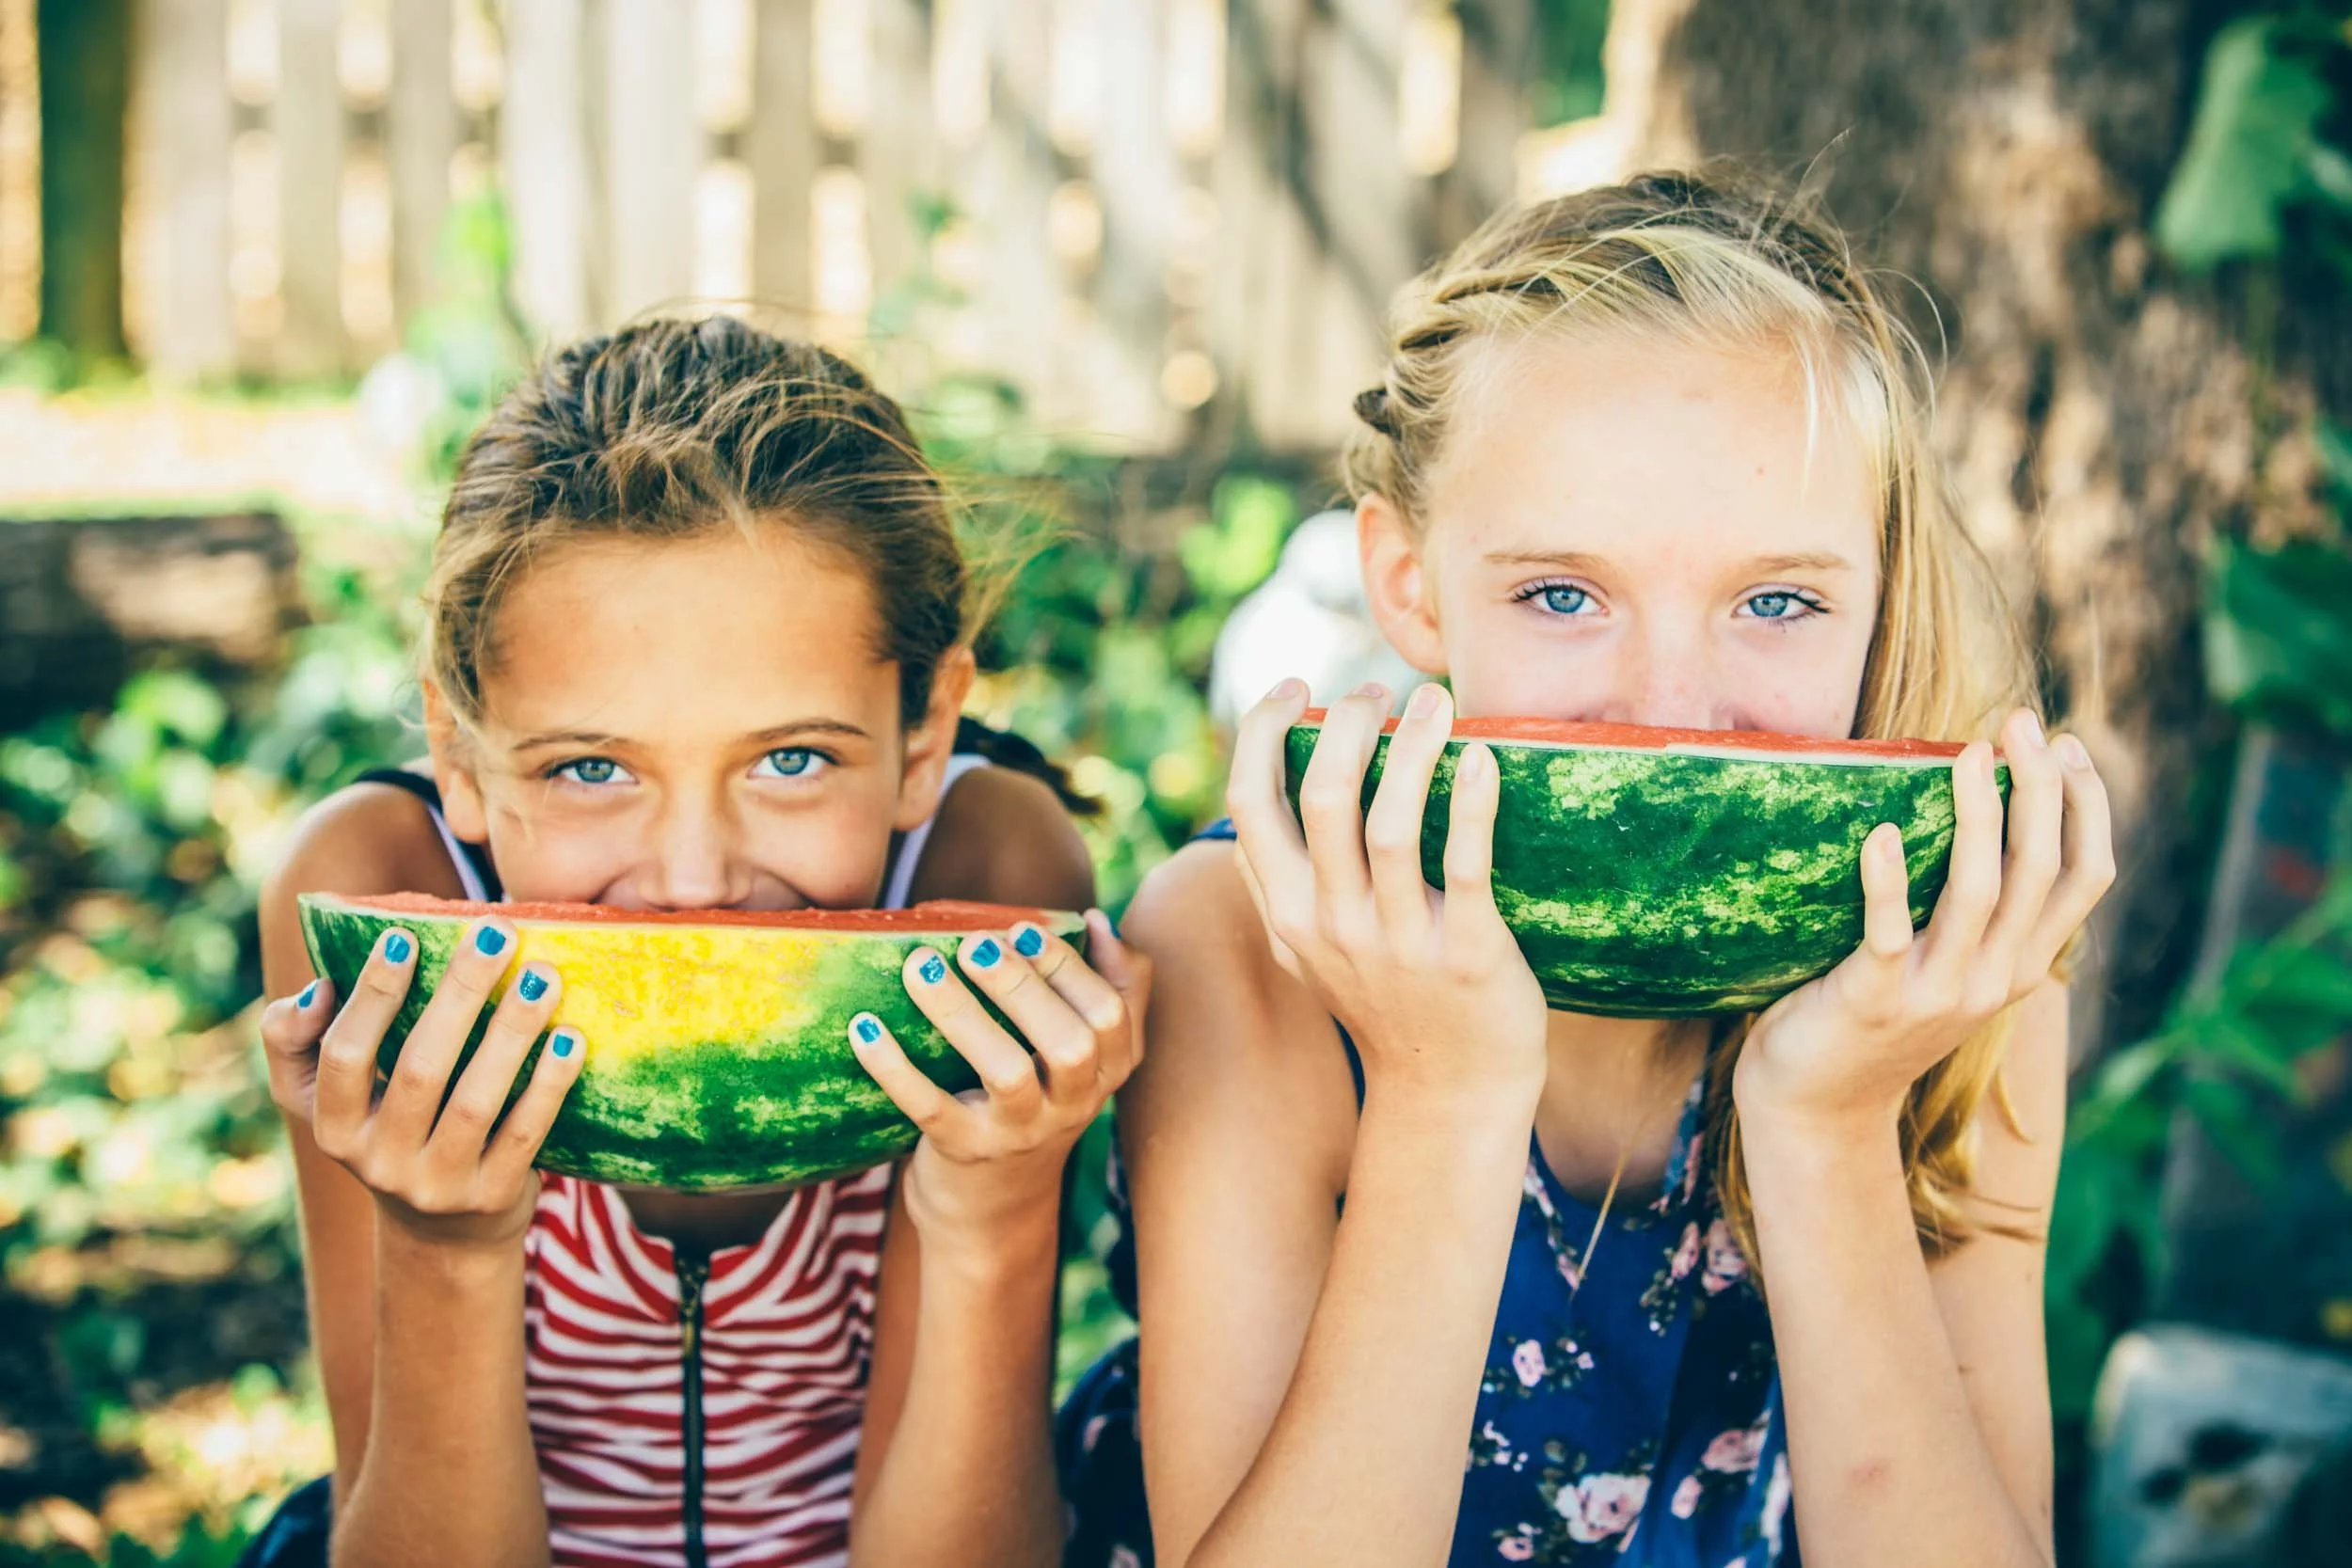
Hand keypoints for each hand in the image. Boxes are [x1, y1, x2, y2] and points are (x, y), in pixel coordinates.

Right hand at [259, 917, 586, 1249]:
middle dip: (459, 994)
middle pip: (419, 1069)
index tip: (403, 936)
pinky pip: (524, 1134)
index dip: (371, 997)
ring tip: (541, 976)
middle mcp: (379, 1162)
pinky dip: (549, 1084)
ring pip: (475, 1101)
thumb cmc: (387, 1129)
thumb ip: (297, 1039)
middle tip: (496, 933)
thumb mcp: (327, 1098)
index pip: (343, 1056)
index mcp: (332, 1128)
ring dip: (511, 1032)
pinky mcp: (492, 1197)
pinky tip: (569, 1038)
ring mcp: (438, 1185)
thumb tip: (320, 986)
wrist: (444, 1233)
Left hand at [849, 911, 1150, 1254]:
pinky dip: (895, 1067)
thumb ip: (1106, 989)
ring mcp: (1020, 1135)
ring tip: (920, 966)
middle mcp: (1073, 1106)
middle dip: (1024, 987)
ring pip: (1008, 1072)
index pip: (1110, 1015)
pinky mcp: (964, 1152)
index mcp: (1105, 1072)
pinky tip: (866, 1028)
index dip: (1070, 968)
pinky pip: (929, 1108)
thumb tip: (1098, 919)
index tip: (1021, 929)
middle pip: (1072, 1044)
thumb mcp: (1081, 1061)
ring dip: (962, 1013)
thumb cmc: (1033, 1105)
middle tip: (975, 945)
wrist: (990, 1209)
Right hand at [1224, 678, 1548, 1113]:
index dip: (1263, 732)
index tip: (1294, 686)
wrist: (1449, 1090)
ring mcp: (1397, 942)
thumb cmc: (1385, 1002)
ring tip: (1436, 701)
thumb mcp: (1305, 951)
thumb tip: (1248, 799)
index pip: (1251, 803)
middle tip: (1379, 688)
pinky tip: (1482, 759)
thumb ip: (1273, 882)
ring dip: (1412, 747)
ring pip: (1390, 824)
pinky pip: (1463, 866)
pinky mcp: (1466, 955)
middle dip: (1348, 723)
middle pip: (1323, 796)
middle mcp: (1331, 924)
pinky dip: (1471, 806)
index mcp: (1288, 911)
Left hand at [1734, 708, 2115, 1132]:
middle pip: (2042, 868)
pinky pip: (1889, 932)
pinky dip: (1889, 880)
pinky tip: (1883, 833)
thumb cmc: (1869, 1014)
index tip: (2068, 744)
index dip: (2088, 806)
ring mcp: (1939, 992)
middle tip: (2018, 721)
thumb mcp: (1945, 963)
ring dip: (1978, 815)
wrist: (1815, 1106)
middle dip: (2038, 786)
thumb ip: (1974, 910)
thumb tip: (1979, 806)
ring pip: (1980, 891)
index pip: (2086, 875)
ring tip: (1967, 754)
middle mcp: (1996, 979)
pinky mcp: (1875, 1000)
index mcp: (2022, 965)